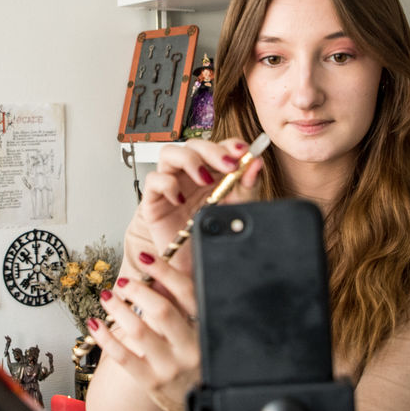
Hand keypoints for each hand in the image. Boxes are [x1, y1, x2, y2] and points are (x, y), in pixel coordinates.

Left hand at [89, 246, 199, 410]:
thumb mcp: (198, 332)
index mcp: (204, 328)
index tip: (146, 257)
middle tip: (124, 282)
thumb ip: (181, 307)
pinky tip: (95, 324)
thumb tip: (156, 276)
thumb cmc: (196, 361)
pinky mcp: (151, 382)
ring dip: (118, 309)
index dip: (165, 271)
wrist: (200, 403)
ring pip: (139, 331)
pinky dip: (105, 337)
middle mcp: (190, 348)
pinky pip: (123, 356)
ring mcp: (170, 367)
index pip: (187, 293)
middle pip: (162, 310)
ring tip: (107, 297)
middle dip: (138, 291)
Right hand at [136, 136, 263, 274]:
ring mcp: (171, 185)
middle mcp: (189, 175)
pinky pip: (153, 180)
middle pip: (193, 145)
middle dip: (212, 150)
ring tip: (205, 179)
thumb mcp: (237, 208)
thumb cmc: (213, 236)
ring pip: (169, 153)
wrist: (197, 266)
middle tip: (228, 165)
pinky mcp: (154, 200)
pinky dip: (167, 184)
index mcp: (211, 172)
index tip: (243, 151)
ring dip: (188, 160)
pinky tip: (181, 199)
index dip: (229, 144)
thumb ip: (247, 186)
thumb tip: (256, 163)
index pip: (217, 146)